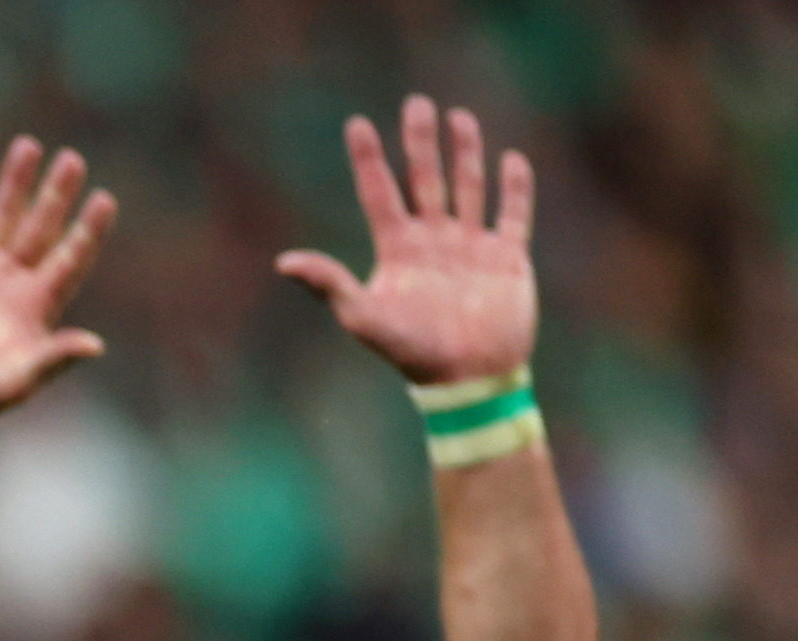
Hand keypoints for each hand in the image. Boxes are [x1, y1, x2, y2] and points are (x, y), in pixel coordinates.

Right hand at [0, 138, 113, 423]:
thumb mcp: (17, 381)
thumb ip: (53, 359)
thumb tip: (96, 345)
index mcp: (35, 303)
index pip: (69, 257)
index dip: (87, 230)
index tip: (104, 199)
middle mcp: (12, 279)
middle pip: (40, 227)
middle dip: (55, 194)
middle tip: (72, 159)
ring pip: (1, 215)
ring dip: (15, 183)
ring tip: (28, 145)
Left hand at [279, 96, 537, 385]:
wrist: (467, 379)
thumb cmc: (411, 352)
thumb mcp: (363, 317)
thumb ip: (328, 285)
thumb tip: (283, 262)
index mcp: (398, 249)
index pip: (379, 192)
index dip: (367, 159)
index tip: (356, 124)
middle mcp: (433, 241)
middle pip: (424, 179)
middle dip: (420, 142)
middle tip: (416, 104)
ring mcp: (470, 246)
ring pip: (467, 187)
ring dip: (465, 153)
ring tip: (459, 117)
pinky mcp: (507, 257)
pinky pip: (513, 214)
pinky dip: (514, 188)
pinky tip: (511, 159)